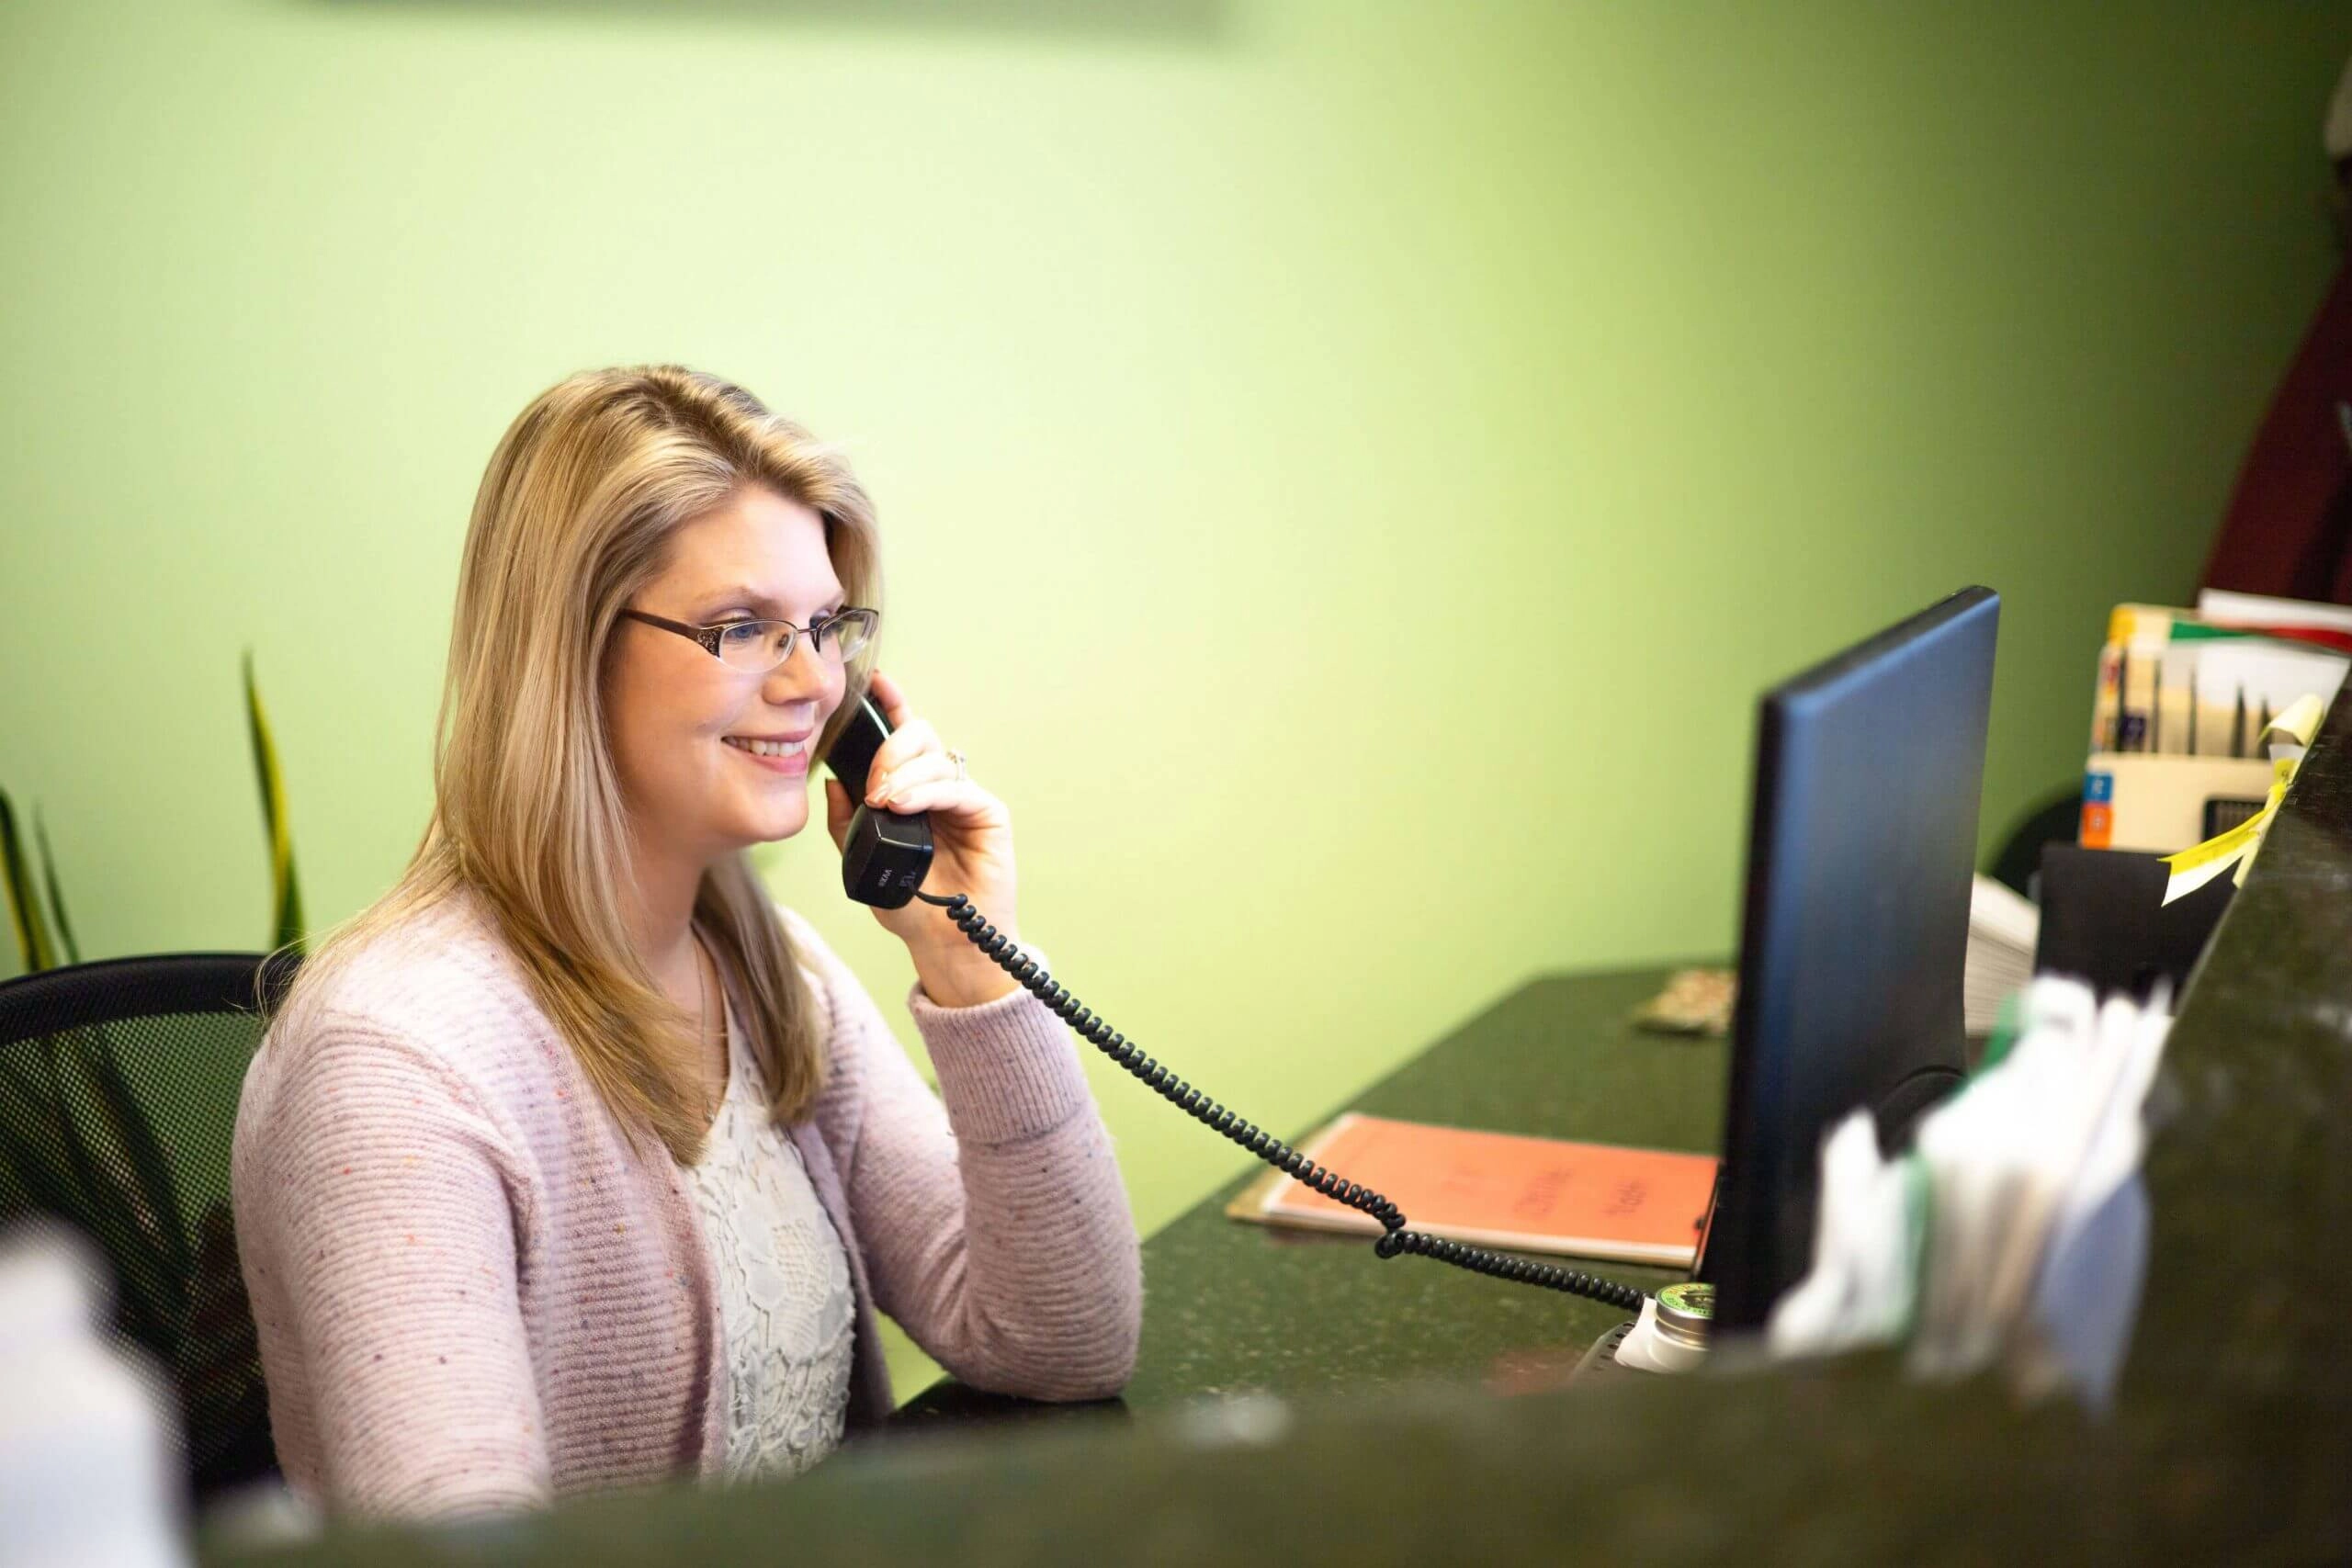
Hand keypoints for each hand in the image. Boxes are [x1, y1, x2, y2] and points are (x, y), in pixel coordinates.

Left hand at [824, 670, 1021, 1004]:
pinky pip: (957, 786)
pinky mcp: (988, 814)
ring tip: (884, 802)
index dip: (891, 705)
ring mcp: (965, 798)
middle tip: (871, 785)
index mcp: (909, 791)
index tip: (874, 682)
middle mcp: (938, 788)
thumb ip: (843, 822)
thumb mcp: (860, 861)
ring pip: (935, 759)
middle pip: (919, 737)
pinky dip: (927, 791)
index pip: (901, 739)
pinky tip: (905, 805)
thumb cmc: (909, 906)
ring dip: (903, 773)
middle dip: (890, 749)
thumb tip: (831, 782)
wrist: (944, 944)